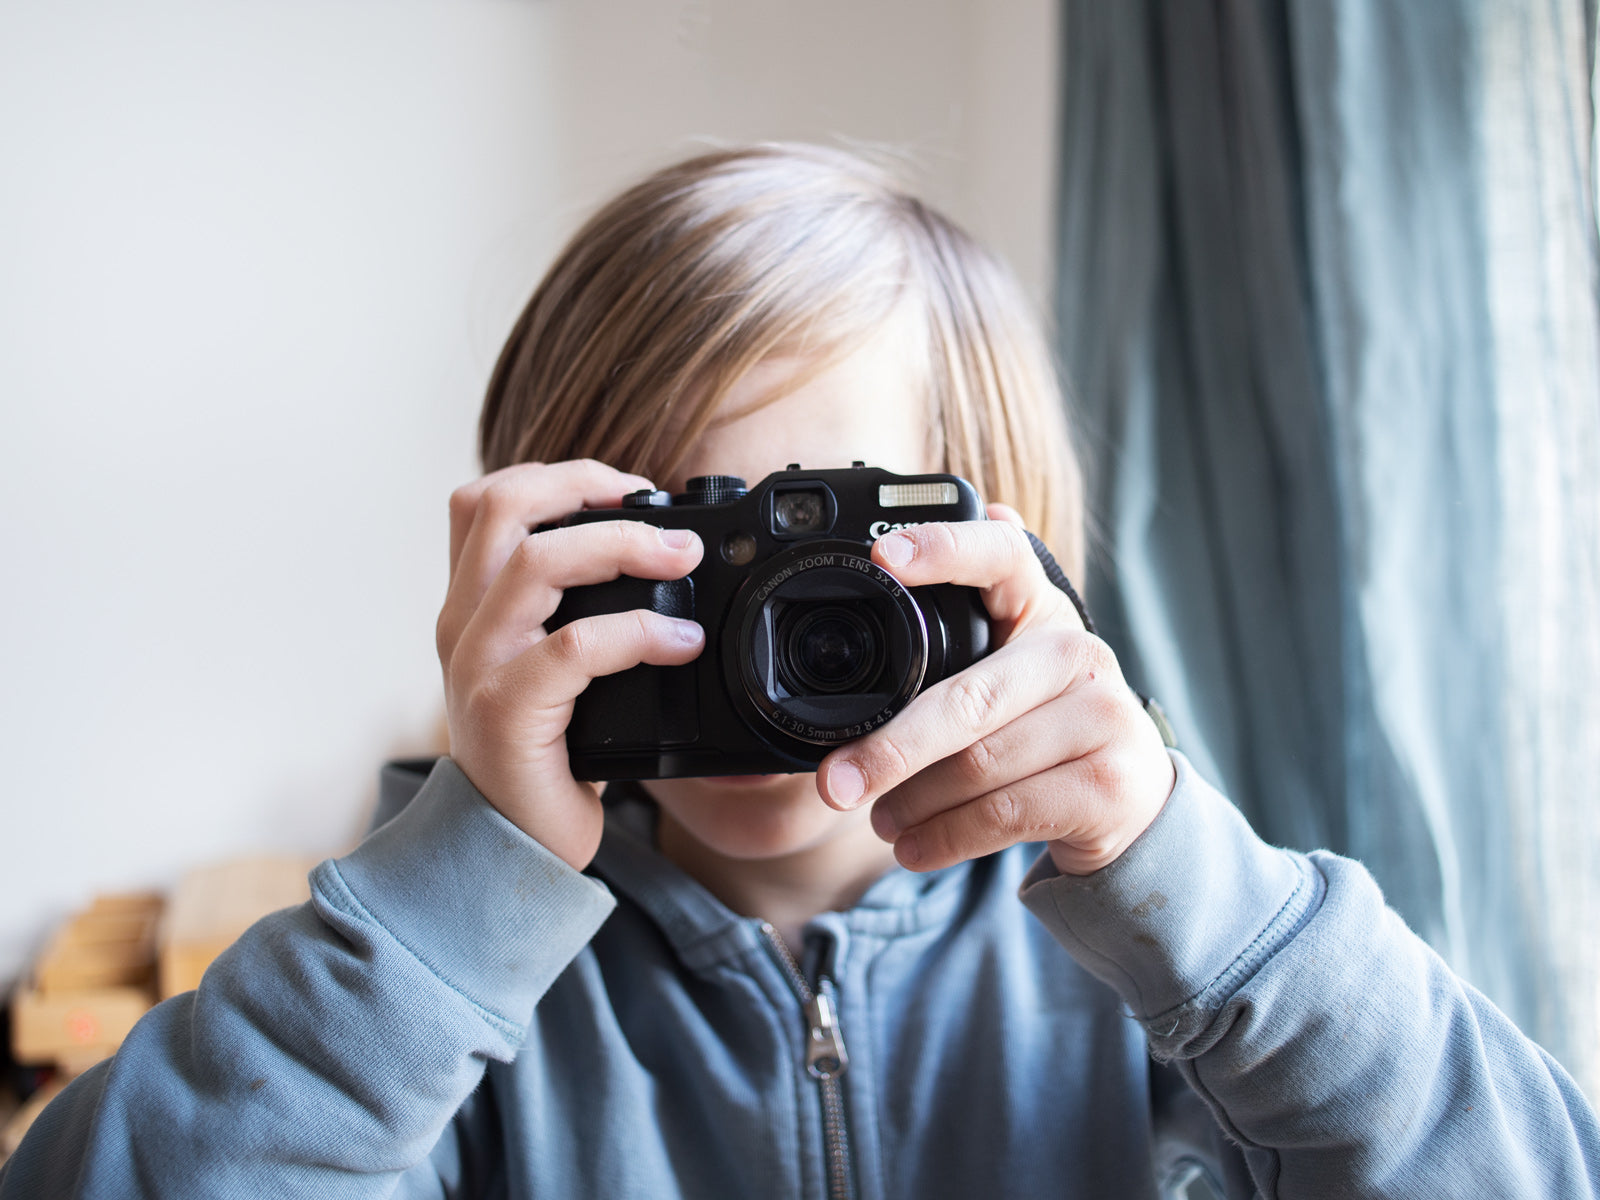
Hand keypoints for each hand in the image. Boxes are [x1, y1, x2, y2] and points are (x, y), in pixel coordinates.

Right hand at [436, 459, 705, 869]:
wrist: (509, 849)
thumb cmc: (546, 756)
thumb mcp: (552, 669)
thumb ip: (577, 612)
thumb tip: (665, 559)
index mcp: (471, 605)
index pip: (485, 501)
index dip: (558, 477)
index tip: (630, 491)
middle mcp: (462, 624)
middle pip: (501, 506)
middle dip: (588, 489)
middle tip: (666, 523)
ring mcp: (477, 665)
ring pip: (535, 563)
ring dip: (620, 547)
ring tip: (682, 560)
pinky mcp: (505, 711)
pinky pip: (572, 648)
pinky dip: (637, 633)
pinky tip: (681, 644)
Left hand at [816, 506, 1174, 875]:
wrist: (1131, 801)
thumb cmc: (1041, 723)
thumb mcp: (1005, 668)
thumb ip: (957, 624)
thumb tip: (884, 557)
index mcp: (1041, 606)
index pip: (1000, 554)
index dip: (945, 549)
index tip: (884, 557)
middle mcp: (1079, 652)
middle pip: (969, 699)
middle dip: (892, 748)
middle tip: (835, 782)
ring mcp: (1103, 718)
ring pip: (978, 766)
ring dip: (913, 803)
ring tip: (878, 818)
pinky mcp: (1107, 785)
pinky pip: (1004, 814)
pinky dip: (945, 837)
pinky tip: (913, 847)